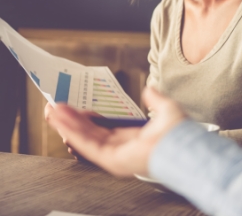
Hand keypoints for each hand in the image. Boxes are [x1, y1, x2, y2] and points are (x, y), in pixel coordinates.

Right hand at [46, 87, 186, 176]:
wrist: (182, 145)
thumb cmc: (178, 131)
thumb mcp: (165, 108)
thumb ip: (154, 99)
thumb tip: (149, 89)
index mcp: (133, 136)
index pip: (105, 128)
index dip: (90, 118)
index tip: (78, 108)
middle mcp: (122, 147)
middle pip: (91, 133)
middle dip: (73, 121)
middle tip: (57, 108)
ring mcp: (115, 155)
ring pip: (86, 138)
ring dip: (68, 125)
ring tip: (54, 112)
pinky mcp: (111, 159)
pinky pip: (88, 145)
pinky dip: (74, 133)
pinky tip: (63, 123)